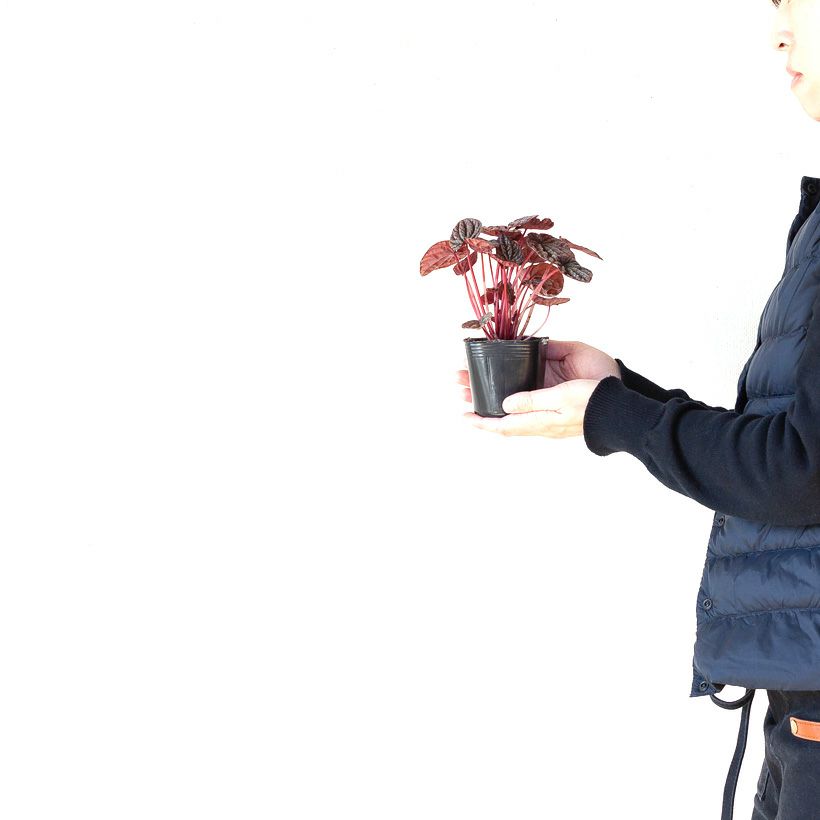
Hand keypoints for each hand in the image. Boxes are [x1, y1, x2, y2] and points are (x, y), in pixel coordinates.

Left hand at [461, 378, 600, 437]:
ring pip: (514, 417)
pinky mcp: (556, 416)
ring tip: (480, 390)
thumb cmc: (593, 402)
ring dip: (495, 405)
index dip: (482, 422)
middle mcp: (541, 425)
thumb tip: (505, 405)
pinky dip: (513, 406)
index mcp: (539, 421)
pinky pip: (527, 414)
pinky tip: (511, 398)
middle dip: (482, 407)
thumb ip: (532, 401)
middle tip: (463, 390)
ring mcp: (548, 422)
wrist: (620, 412)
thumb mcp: (560, 398)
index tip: (464, 416)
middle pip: (504, 420)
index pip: (503, 426)